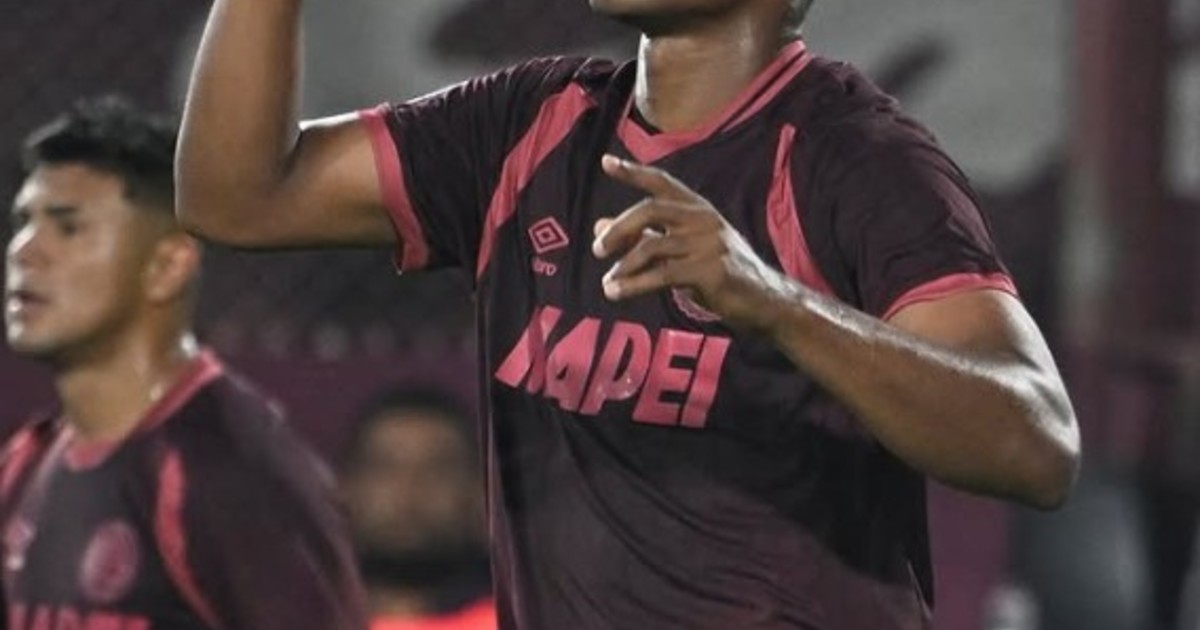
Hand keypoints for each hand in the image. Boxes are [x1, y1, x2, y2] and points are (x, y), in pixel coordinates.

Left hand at [592, 154, 788, 330]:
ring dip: (624, 267)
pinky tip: (617, 294)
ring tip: (607, 286)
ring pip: (653, 246)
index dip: (634, 172)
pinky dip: (634, 285)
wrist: (765, 300)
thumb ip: (644, 237)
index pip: (662, 183)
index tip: (606, 162)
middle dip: (619, 228)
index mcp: (698, 209)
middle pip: (651, 210)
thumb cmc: (720, 273)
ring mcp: (709, 243)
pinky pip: (662, 275)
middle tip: (597, 249)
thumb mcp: (682, 251)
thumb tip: (600, 227)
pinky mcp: (710, 270)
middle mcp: (703, 219)